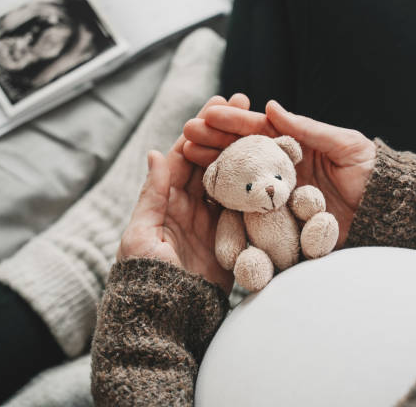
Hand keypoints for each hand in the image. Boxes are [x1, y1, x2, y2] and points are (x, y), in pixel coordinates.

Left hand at [117, 94, 251, 293]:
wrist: (167, 313)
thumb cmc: (145, 275)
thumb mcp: (142, 233)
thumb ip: (152, 195)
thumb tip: (155, 152)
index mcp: (167, 199)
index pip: (185, 156)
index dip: (201, 129)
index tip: (218, 102)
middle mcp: (192, 204)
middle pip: (212, 161)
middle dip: (226, 132)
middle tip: (244, 103)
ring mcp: (214, 219)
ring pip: (231, 179)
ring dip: (244, 153)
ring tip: (264, 127)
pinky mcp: (232, 235)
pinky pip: (245, 207)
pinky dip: (257, 188)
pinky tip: (273, 167)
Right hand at [183, 98, 375, 246]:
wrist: (385, 212)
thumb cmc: (370, 172)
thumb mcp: (345, 145)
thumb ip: (309, 130)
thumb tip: (272, 106)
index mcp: (295, 146)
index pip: (259, 130)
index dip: (233, 122)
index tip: (207, 114)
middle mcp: (282, 169)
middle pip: (242, 153)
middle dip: (214, 141)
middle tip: (187, 133)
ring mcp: (279, 196)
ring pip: (241, 180)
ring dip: (215, 168)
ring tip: (189, 158)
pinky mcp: (282, 221)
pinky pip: (252, 213)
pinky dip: (229, 205)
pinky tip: (207, 197)